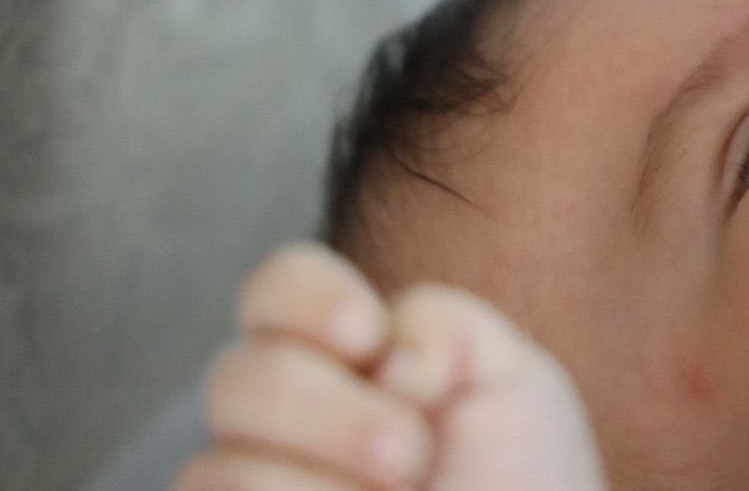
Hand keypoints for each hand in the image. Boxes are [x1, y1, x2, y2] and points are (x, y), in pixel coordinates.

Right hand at [177, 243, 602, 490]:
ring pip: (215, 468)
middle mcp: (280, 427)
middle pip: (237, 378)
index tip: (367, 335)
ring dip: (319, 489)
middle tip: (408, 456)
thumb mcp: (511, 382)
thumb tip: (378, 356)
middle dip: (330, 413)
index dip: (305, 298)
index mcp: (344, 362)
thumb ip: (442, 327)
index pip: (276, 290)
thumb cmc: (521, 487)